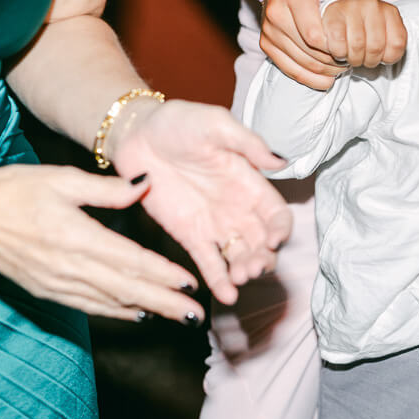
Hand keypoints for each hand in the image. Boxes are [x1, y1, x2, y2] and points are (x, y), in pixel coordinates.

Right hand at [0, 165, 205, 323]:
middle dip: (165, 302)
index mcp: (76, 237)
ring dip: (146, 309)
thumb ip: (107, 188)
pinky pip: (88, 305)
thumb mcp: (62, 179)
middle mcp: (68, 266)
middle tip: (196, 314)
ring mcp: (56, 283)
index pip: (130, 261)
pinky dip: (115, 312)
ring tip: (177, 317)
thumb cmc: (15, 189)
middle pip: (127, 289)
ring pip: (110, 302)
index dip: (163, 274)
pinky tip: (136, 313)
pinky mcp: (45, 290)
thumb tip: (146, 183)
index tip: (190, 283)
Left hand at [111, 99, 292, 304]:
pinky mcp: (188, 236)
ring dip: (244, 271)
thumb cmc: (180, 123)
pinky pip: (208, 263)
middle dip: (263, 259)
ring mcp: (213, 225)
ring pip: (238, 257)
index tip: (273, 240)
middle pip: (261, 243)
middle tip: (253, 267)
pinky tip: (227, 296)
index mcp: (250, 184)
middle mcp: (237, 209)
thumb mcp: (217, 124)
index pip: (276, 215)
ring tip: (239, 278)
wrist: (138, 134)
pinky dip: (219, 281)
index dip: (279, 231)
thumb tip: (280, 161)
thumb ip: (249, 143)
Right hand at [258, 0, 406, 89]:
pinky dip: (310, 77)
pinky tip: (328, 78)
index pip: (316, 36)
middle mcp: (277, 12)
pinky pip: (289, 69)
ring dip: (326, 70)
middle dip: (335, 61)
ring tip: (342, 66)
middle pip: (310, 53)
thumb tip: (385, 24)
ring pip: (302, 63)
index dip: (338, 48)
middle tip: (353, 60)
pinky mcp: (266, 41)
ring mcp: (269, 29)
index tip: (352, 46)